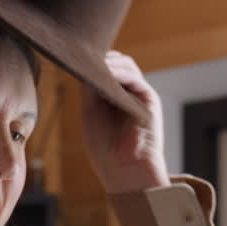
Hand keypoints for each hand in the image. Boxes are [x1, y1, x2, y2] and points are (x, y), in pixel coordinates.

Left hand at [82, 52, 169, 193]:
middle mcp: (126, 93)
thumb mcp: (91, 112)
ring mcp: (138, 95)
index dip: (94, 61)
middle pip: (116, 63)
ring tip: (95, 64)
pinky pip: (135, 78)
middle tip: (84, 56)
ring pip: (126, 66)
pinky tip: (108, 72)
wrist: (124, 169)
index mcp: (111, 96)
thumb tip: (86, 64)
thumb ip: (90, 89)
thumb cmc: (105, 147)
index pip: (104, 69)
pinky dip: (121, 72)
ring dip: (110, 63)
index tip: (77, 56)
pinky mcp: (149, 99)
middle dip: (102, 58)